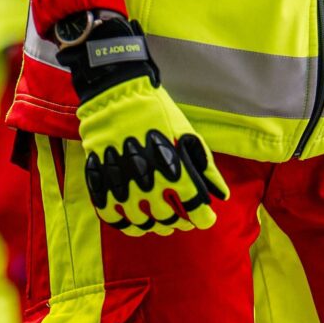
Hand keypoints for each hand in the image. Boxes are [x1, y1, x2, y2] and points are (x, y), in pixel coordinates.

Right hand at [58, 14, 227, 235]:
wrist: (118, 97)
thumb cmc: (160, 114)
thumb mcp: (189, 136)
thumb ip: (205, 167)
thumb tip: (221, 194)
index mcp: (176, 169)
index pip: (194, 207)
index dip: (203, 217)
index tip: (206, 218)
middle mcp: (150, 182)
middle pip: (168, 218)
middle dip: (179, 222)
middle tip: (183, 219)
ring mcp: (124, 183)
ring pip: (141, 221)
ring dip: (154, 225)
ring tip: (161, 222)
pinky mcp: (102, 182)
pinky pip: (112, 215)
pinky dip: (124, 224)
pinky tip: (134, 222)